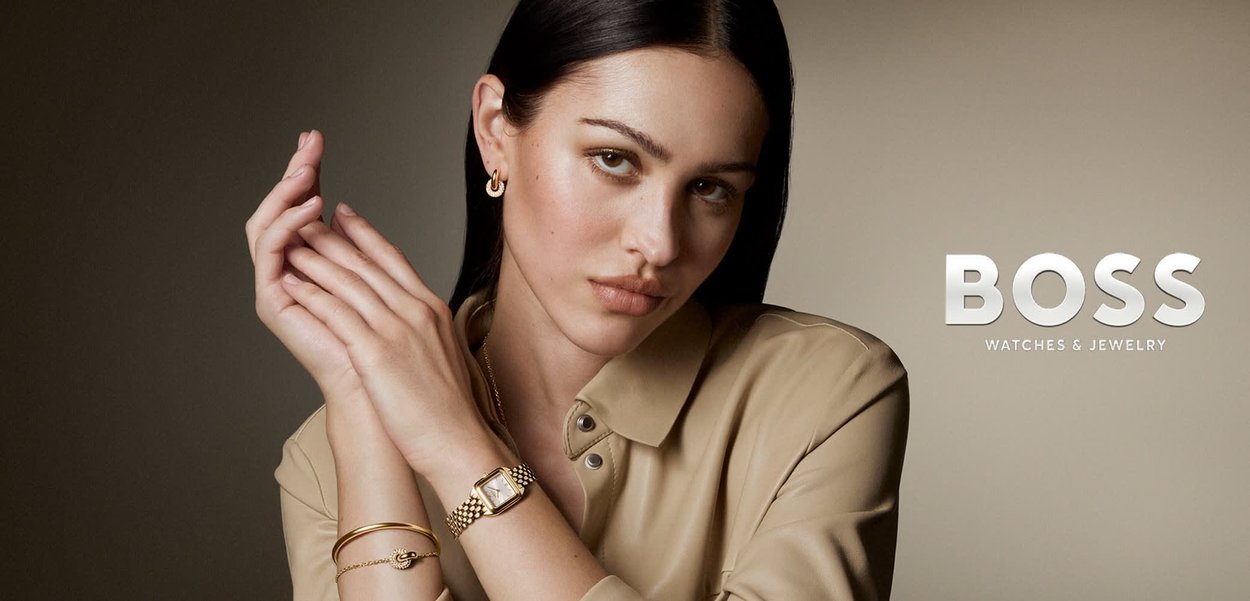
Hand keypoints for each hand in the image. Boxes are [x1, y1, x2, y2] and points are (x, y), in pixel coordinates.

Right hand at [248, 130, 362, 396]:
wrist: (378, 388)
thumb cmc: (382, 342)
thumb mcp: (373, 278)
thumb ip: (355, 245)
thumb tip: (344, 210)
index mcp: (310, 262)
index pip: (300, 207)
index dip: (305, 173)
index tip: (315, 139)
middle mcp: (287, 270)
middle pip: (279, 210)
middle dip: (293, 172)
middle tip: (309, 142)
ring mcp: (276, 284)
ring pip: (267, 224)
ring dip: (287, 192)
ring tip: (307, 170)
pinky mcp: (272, 300)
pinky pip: (271, 252)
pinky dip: (289, 225)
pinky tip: (312, 207)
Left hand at [262, 136, 493, 473]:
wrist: (460, 441)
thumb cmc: (452, 410)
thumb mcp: (445, 356)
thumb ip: (427, 330)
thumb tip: (414, 322)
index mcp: (433, 309)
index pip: (394, 259)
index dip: (365, 234)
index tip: (345, 215)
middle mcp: (416, 310)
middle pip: (367, 263)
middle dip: (333, 237)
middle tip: (307, 218)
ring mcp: (397, 330)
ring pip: (349, 282)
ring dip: (316, 258)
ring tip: (292, 241)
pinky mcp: (376, 353)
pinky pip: (337, 314)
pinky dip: (312, 294)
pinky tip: (291, 283)